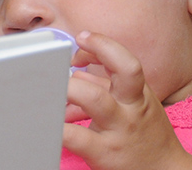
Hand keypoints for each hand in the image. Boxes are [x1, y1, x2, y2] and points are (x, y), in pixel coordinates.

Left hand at [62, 31, 191, 169]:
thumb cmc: (146, 133)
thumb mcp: (136, 104)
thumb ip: (106, 85)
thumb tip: (77, 69)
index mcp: (137, 95)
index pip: (125, 63)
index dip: (103, 45)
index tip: (82, 37)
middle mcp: (130, 109)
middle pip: (118, 73)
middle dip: (87, 59)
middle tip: (59, 64)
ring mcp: (118, 131)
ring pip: (95, 99)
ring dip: (69, 87)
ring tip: (49, 87)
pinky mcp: (104, 153)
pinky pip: (77, 137)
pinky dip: (58, 127)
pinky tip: (45, 121)